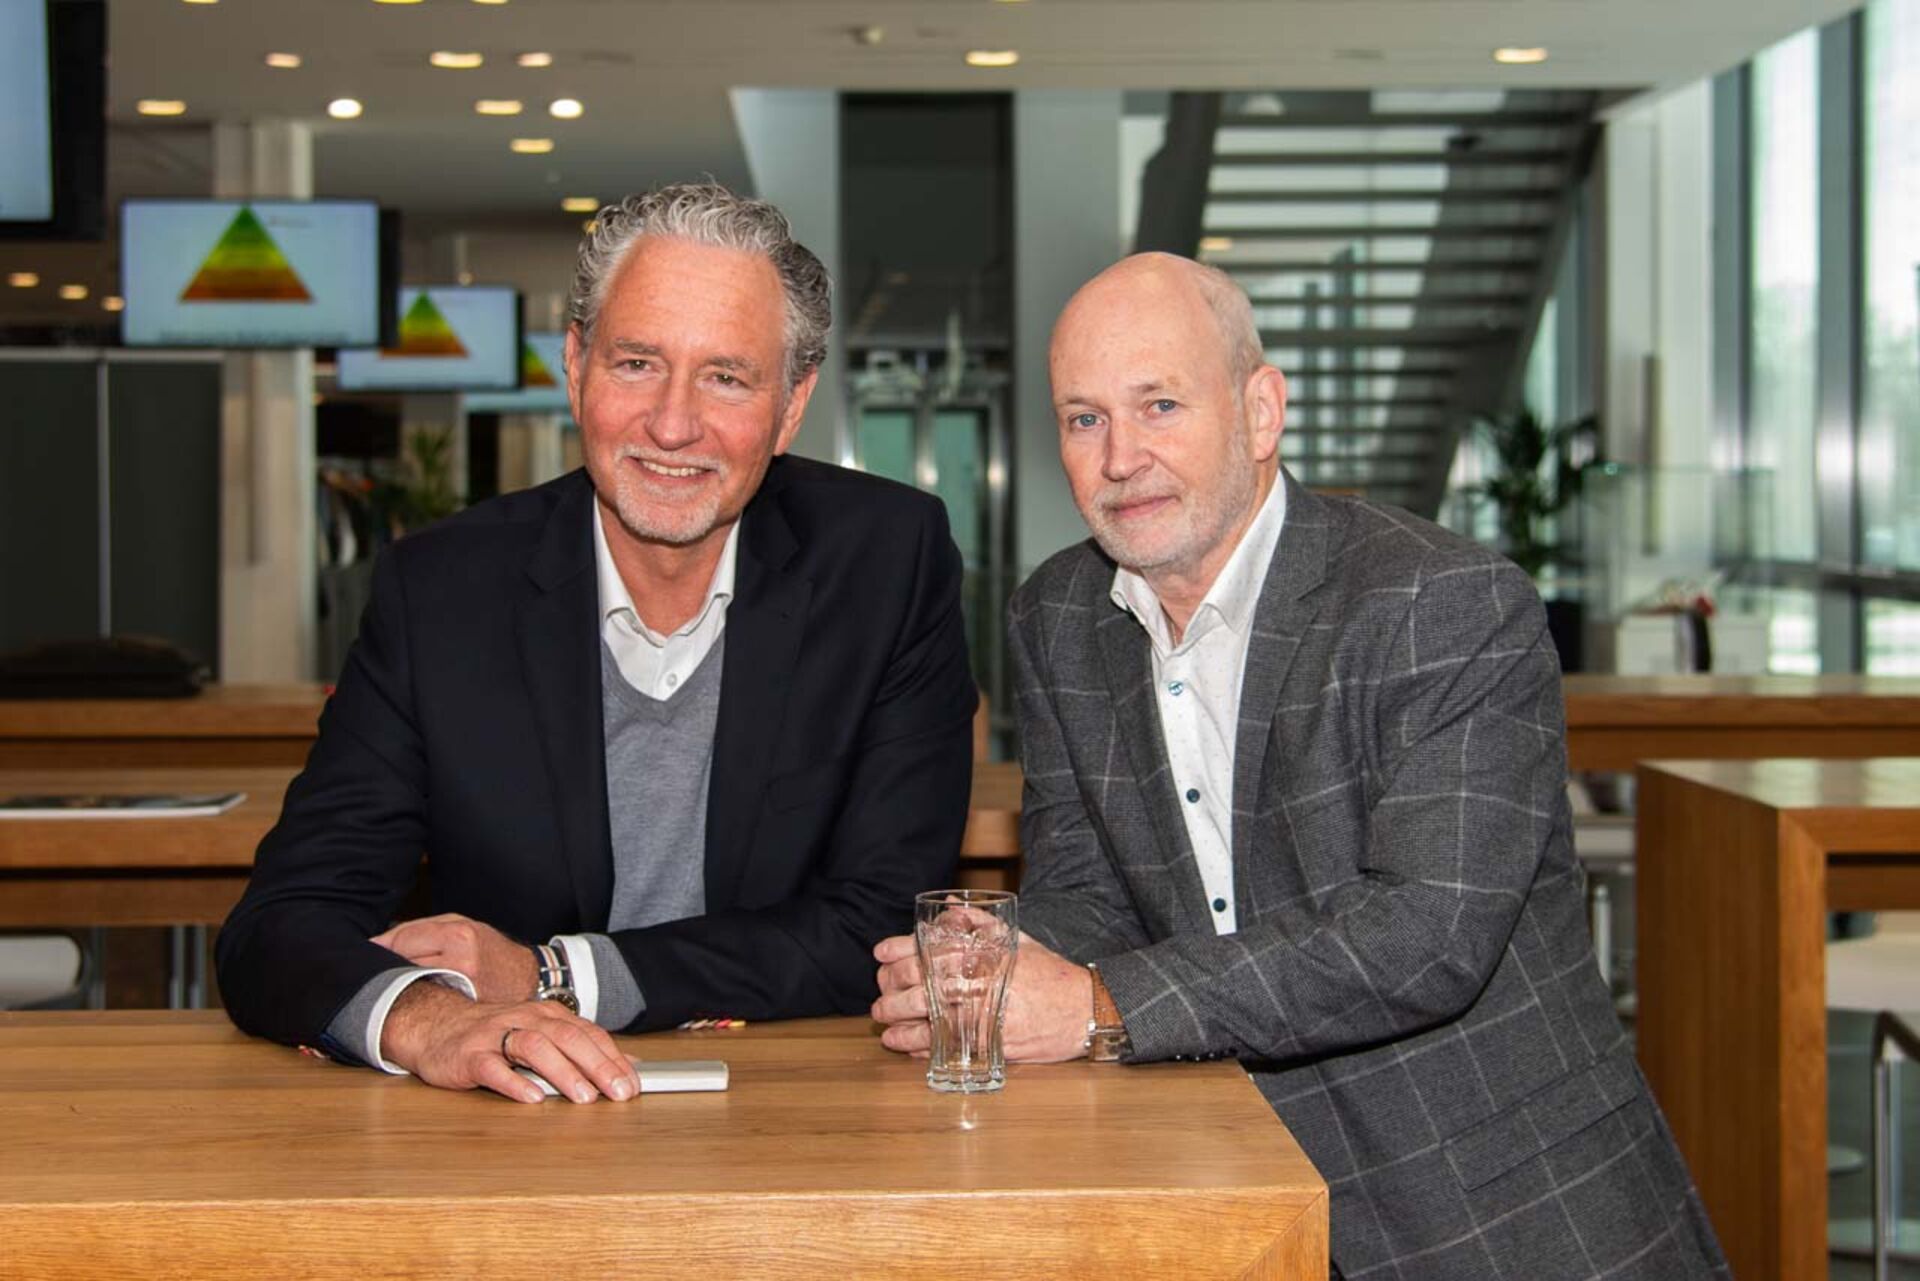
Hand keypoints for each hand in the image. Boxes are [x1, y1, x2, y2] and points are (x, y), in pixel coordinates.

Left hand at [372, 913, 538, 1003]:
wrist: (524, 976)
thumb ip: (416, 930)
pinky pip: (424, 1007)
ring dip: (396, 988)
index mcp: (458, 936)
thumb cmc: (488, 947)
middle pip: (401, 967)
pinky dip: (414, 1003)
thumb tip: (374, 945)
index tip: (370, 953)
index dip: (382, 947)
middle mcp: (461, 964)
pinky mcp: (464, 1012)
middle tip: (378, 972)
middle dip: (386, 969)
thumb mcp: (458, 924)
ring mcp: (464, 991)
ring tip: (396, 986)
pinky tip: (415, 1002)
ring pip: (409, 989)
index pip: (402, 941)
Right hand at [380, 980, 637, 1104]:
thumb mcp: (543, 1034)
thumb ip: (583, 1047)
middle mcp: (526, 1020)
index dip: (613, 1059)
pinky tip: (532, 1098)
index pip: (588, 1034)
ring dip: (563, 1072)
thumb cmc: (497, 1035)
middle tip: (619, 1093)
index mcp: (548, 1015)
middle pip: (568, 1038)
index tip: (633, 1085)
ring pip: (535, 1047)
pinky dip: (514, 1083)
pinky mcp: (470, 1056)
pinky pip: (493, 1068)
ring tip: (584, 1097)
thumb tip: (629, 1065)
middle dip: (598, 1066)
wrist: (438, 1026)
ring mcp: (496, 1036)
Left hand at [871, 930, 1092, 1062]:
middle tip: (881, 998)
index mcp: (980, 954)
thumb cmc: (1049, 973)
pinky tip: (908, 1046)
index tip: (880, 955)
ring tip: (886, 1026)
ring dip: (898, 1024)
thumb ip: (979, 922)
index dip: (896, 951)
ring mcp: (980, 1015)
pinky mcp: (986, 1044)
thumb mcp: (1016, 940)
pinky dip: (920, 1048)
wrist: (1083, 1009)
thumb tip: (948, 907)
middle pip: (917, 986)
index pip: (925, 948)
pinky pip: (944, 1047)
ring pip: (924, 1020)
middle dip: (890, 992)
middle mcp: (976, 982)